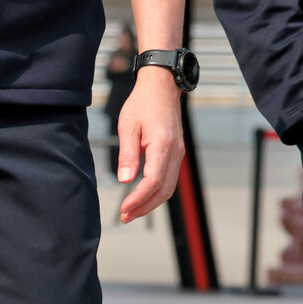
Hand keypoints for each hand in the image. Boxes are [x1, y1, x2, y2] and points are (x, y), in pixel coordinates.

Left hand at [116, 68, 184, 223]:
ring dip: (151, 202)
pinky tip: (142, 196)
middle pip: (164, 190)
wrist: (161, 87)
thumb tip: (124, 180)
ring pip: (169, 187)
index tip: (124, 209)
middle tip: (125, 216)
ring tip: (131, 210)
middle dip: (144, 207)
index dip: (138, 199)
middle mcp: (175, 153)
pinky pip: (169, 178)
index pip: (153, 182)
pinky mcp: (176, 153)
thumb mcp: (128, 126)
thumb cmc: (143, 103)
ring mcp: (178, 154)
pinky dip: (157, 191)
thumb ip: (127, 155)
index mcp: (163, 145)